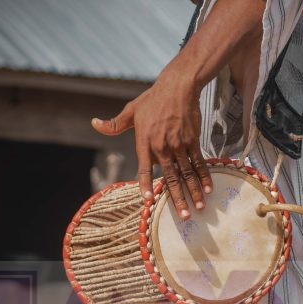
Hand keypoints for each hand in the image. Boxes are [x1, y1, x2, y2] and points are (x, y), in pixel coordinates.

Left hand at [91, 64, 211, 216]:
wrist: (177, 87)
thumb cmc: (152, 100)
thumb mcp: (130, 111)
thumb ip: (114, 124)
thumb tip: (94, 124)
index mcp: (145, 142)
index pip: (144, 168)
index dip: (146, 184)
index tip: (148, 200)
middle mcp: (162, 146)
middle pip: (170, 177)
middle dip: (177, 199)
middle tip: (183, 216)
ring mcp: (179, 144)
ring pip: (187, 173)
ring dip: (193, 192)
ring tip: (198, 208)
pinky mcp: (192, 140)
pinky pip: (198, 162)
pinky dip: (204, 177)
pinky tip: (208, 189)